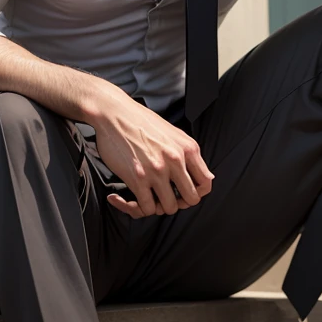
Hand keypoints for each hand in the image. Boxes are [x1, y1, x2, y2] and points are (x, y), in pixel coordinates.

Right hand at [83, 80, 213, 218]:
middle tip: (166, 198)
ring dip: (159, 207)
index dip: (197, 194)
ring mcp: (157, 170)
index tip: (185, 194)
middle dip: (179, 203)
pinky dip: (138, 207)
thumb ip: (188, 154)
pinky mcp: (137, 178)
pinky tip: (128, 198)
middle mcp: (176, 160)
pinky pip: (146, 208)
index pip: (206, 183)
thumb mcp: (174, 134)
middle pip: (190, 199)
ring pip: (169, 208)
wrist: (115, 113)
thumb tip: (204, 175)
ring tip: (148, 198)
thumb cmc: (142, 122)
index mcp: (188, 149)